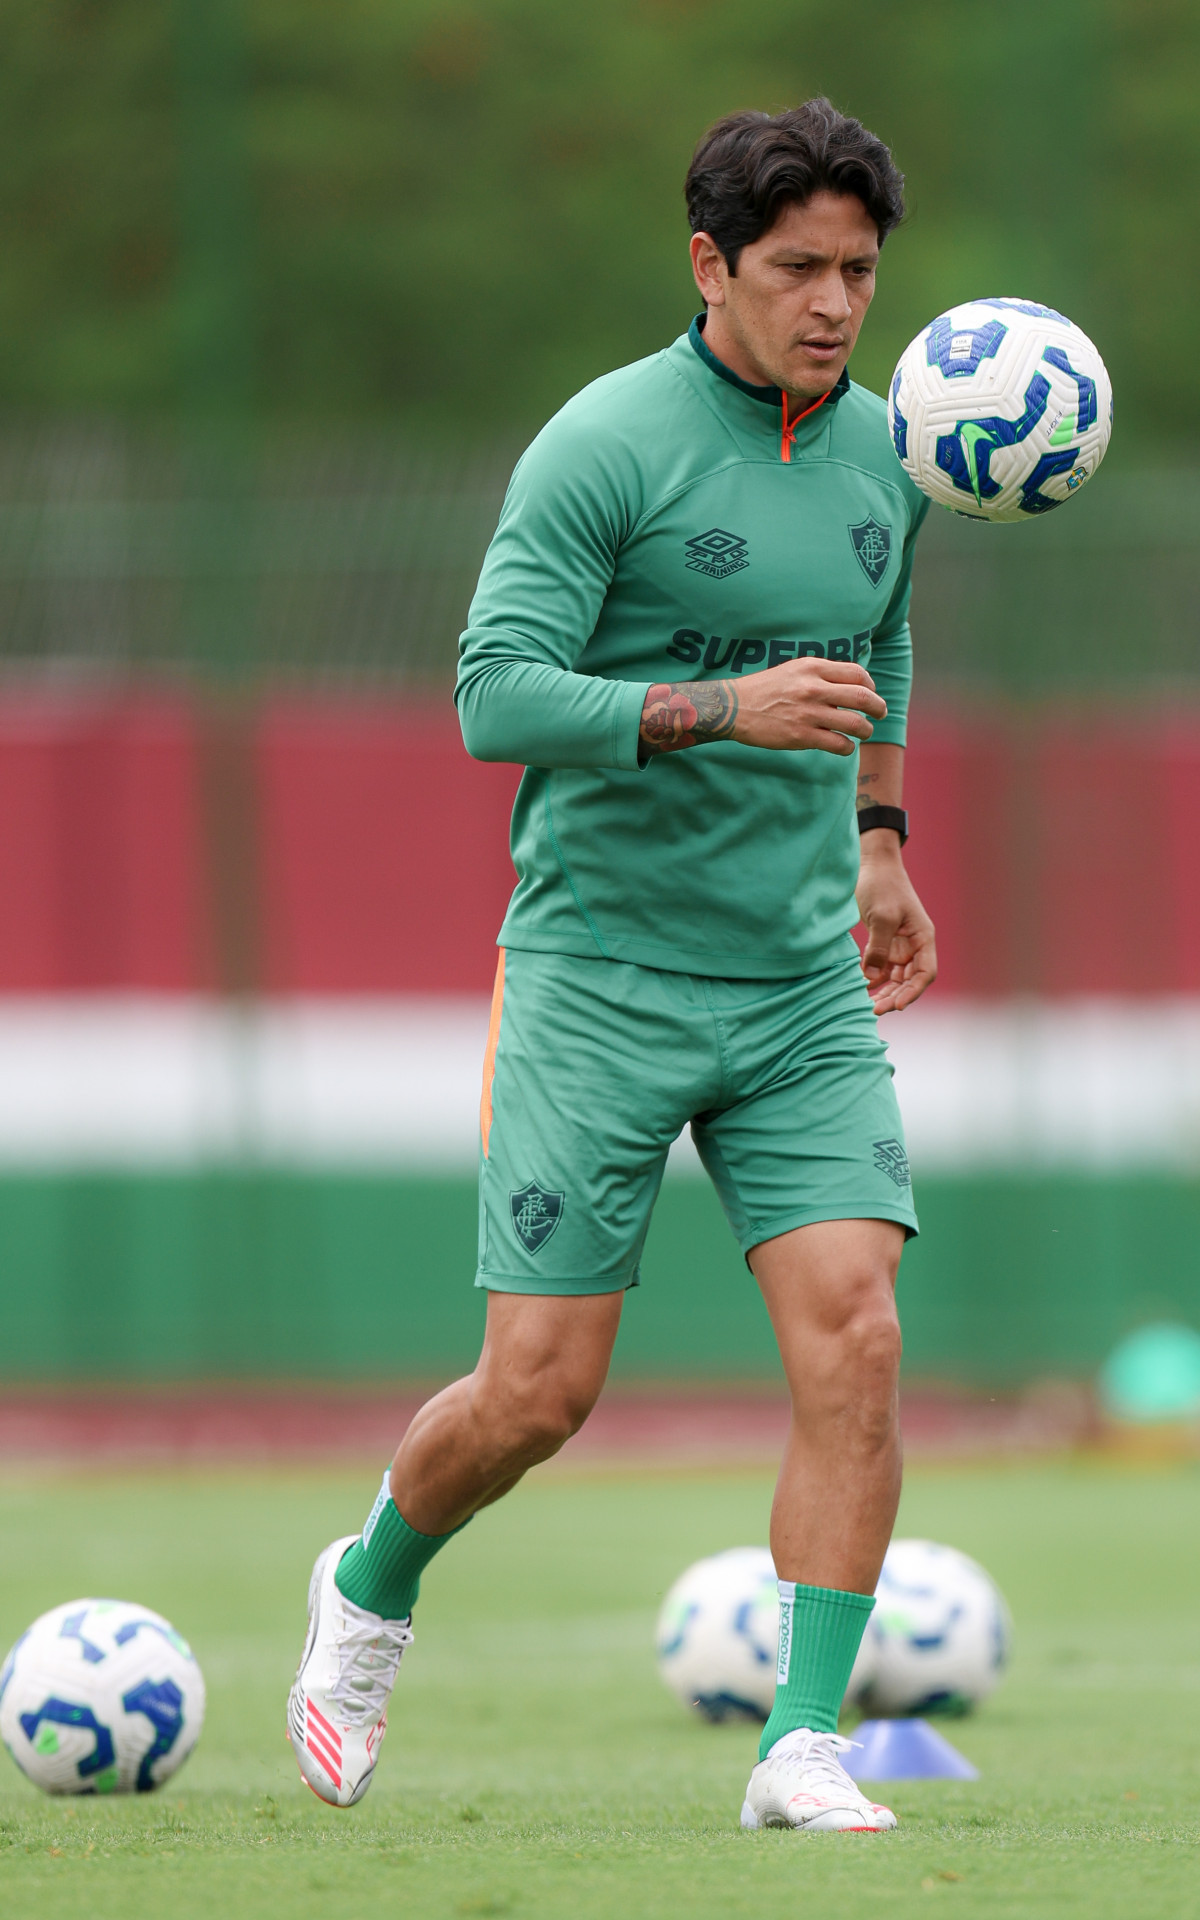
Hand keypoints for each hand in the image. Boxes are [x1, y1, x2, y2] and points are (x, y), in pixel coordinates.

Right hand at [732, 657, 885, 753]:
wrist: (734, 707)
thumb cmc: (765, 689)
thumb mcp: (794, 670)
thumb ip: (821, 674)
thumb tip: (849, 686)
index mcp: (813, 668)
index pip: (857, 673)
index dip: (870, 685)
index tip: (870, 693)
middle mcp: (813, 688)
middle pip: (863, 697)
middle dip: (878, 707)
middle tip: (880, 713)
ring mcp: (808, 713)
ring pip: (855, 723)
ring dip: (866, 730)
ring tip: (864, 732)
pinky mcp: (802, 736)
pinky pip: (838, 744)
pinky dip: (847, 747)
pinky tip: (845, 746)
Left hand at [856, 837, 936, 1013]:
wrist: (871, 864)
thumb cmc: (882, 885)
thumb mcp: (881, 916)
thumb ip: (878, 947)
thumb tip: (872, 977)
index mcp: (922, 937)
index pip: (925, 973)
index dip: (913, 992)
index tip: (896, 1006)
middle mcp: (914, 945)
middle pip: (909, 980)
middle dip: (894, 996)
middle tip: (873, 1010)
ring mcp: (899, 945)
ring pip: (895, 978)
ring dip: (883, 992)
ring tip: (866, 1005)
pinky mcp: (883, 943)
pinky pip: (881, 968)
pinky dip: (872, 980)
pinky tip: (860, 988)